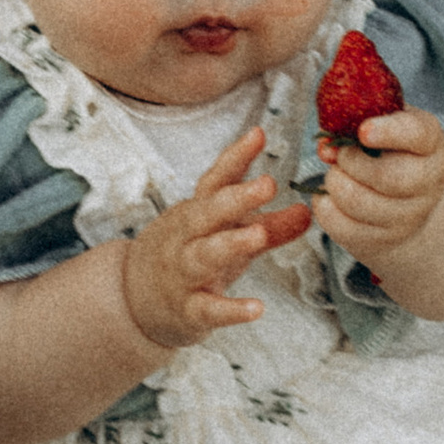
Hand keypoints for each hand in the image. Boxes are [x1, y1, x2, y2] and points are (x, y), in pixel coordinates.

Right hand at [119, 127, 313, 349]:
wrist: (134, 299)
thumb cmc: (189, 259)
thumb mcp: (225, 235)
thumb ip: (268, 224)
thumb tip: (308, 212)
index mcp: (197, 213)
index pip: (215, 180)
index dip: (235, 158)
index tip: (258, 134)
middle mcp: (186, 238)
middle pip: (206, 213)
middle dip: (235, 198)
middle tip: (268, 184)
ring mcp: (183, 273)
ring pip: (203, 255)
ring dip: (230, 244)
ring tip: (258, 235)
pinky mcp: (187, 309)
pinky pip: (207, 308)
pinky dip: (231, 310)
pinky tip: (256, 309)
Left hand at [313, 106, 443, 269]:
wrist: (405, 201)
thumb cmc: (390, 153)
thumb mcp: (382, 127)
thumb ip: (354, 125)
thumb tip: (326, 147)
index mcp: (430, 143)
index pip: (417, 134)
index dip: (389, 132)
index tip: (363, 131)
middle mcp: (428, 182)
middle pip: (387, 176)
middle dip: (350, 161)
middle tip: (341, 155)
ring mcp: (408, 216)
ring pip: (358, 202)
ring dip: (335, 183)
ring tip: (337, 175)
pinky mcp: (383, 240)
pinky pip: (342, 226)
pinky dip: (325, 207)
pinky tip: (330, 197)